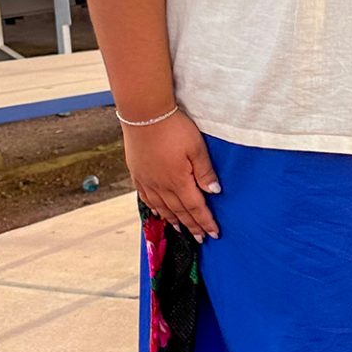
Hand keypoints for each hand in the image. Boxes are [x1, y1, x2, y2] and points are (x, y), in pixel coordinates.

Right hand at [123, 112, 219, 243]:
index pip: (196, 207)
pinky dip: (155, 209)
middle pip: (180, 211)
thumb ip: (205, 171)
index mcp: (178, 181)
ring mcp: (147, 181)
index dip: (205, 222)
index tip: (213, 233)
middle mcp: (161, 186)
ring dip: (174, 221)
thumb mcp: (196, 147)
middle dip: (192, 226)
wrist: (143, 114)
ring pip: (162, 208)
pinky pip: (147, 198)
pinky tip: (159, 212)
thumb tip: (214, 191)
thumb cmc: (173, 127)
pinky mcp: (137, 174)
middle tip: (200, 238)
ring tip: (182, 230)